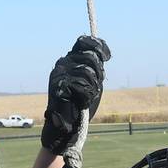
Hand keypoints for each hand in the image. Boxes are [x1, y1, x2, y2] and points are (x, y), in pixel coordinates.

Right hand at [41, 35, 110, 167]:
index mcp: (68, 61)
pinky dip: (87, 96)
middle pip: (90, 56)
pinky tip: (82, 102)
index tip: (107, 56)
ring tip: (87, 97)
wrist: (65, 126)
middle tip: (95, 87)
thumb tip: (101, 55)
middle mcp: (62, 64)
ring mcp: (60, 74)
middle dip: (98, 73)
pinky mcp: (60, 86)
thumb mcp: (90, 81)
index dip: (98, 46)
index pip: (82, 42)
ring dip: (93, 87)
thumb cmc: (79, 104)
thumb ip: (93, 68)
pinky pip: (83, 85)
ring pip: (88, 71)